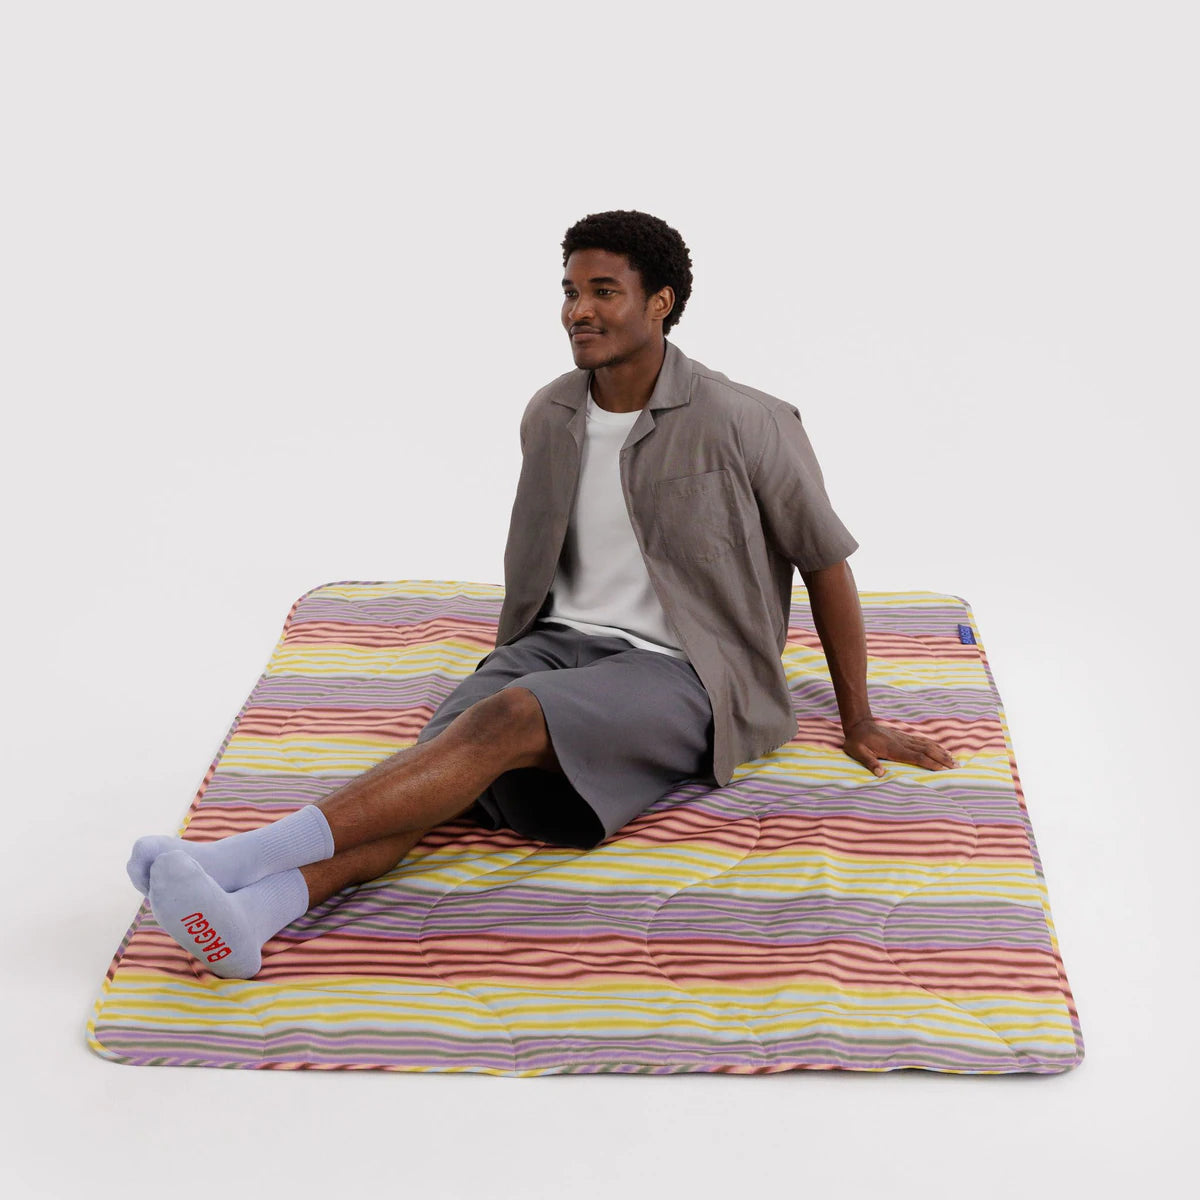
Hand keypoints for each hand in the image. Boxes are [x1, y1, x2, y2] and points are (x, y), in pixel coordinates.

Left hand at [841, 717, 956, 777]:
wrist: (859, 724)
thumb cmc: (857, 741)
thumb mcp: (858, 752)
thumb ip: (869, 762)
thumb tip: (880, 774)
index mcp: (893, 749)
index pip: (916, 756)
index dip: (930, 763)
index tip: (943, 769)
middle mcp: (902, 743)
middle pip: (927, 751)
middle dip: (942, 759)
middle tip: (957, 767)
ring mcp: (904, 739)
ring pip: (927, 745)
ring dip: (941, 752)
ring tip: (955, 760)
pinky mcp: (904, 737)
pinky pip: (922, 741)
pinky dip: (934, 745)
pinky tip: (942, 750)